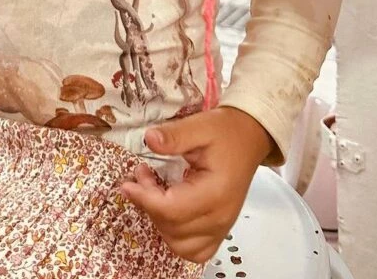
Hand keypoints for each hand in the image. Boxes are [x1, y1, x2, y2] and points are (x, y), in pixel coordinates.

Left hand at [122, 107, 274, 263]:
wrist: (248, 137)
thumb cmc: (225, 132)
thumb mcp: (200, 125)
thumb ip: (174, 135)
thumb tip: (149, 140)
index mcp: (216, 192)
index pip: (172, 210)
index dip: (145, 198)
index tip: (127, 183)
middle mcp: (220, 217)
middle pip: (172, 227)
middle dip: (148, 203)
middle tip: (142, 175)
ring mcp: (221, 227)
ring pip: (180, 244)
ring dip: (159, 221)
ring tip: (153, 191)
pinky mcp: (219, 229)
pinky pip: (194, 250)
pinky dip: (176, 238)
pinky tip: (168, 212)